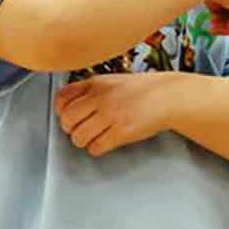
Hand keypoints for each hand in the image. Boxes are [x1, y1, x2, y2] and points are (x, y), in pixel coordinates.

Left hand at [55, 74, 173, 157]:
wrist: (167, 96)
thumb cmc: (142, 90)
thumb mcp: (112, 81)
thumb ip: (89, 90)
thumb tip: (67, 104)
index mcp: (96, 83)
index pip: (62, 98)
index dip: (61, 111)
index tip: (67, 116)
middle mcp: (100, 98)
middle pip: (67, 120)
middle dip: (71, 129)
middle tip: (79, 130)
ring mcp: (110, 115)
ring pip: (79, 137)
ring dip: (83, 141)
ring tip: (93, 138)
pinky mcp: (121, 132)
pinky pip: (96, 147)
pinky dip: (97, 148)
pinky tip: (104, 143)